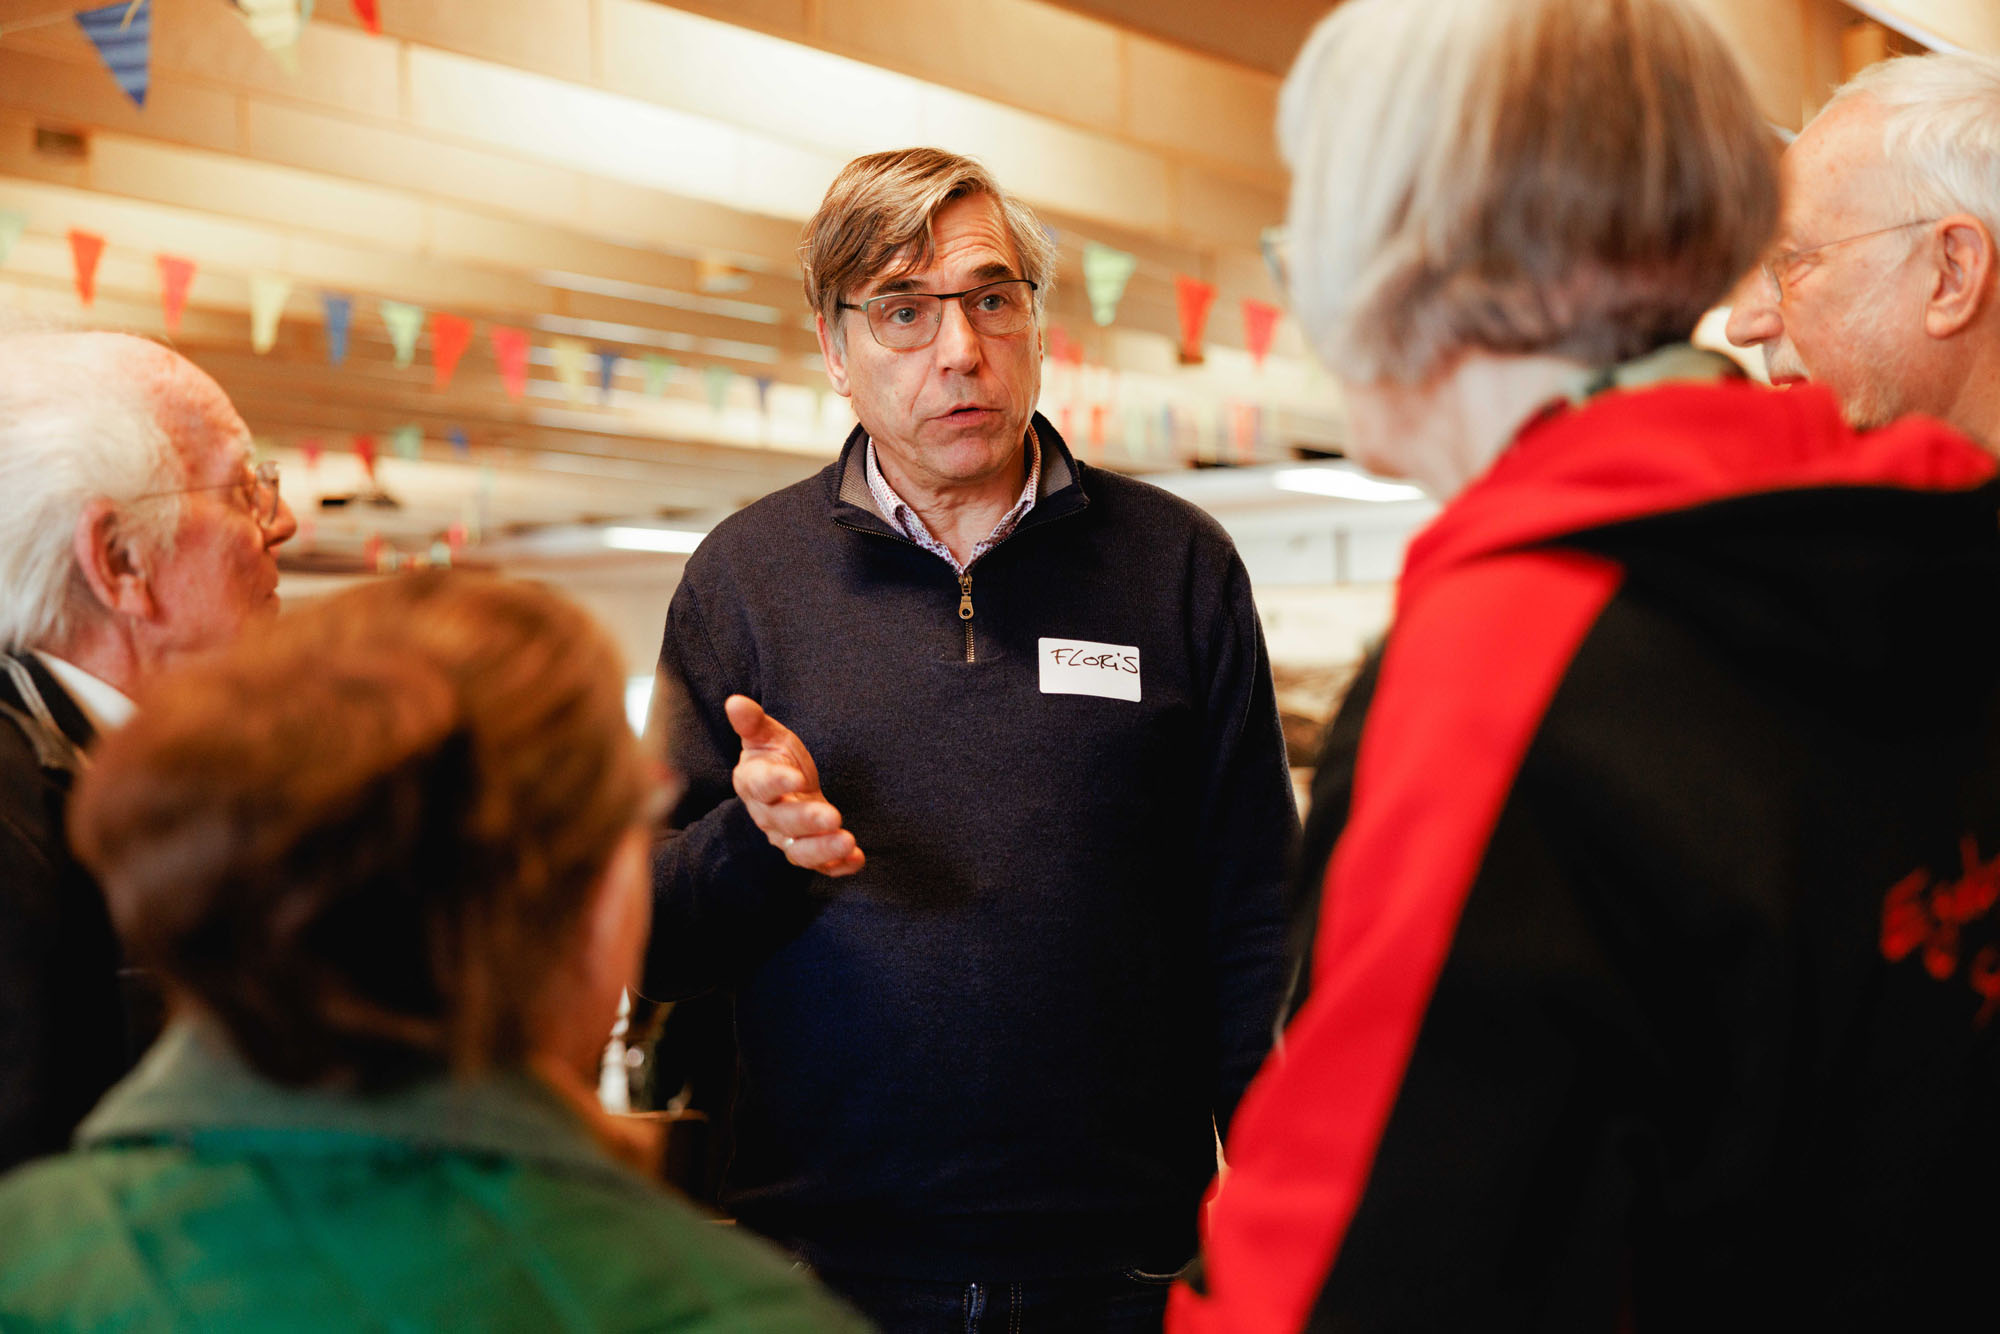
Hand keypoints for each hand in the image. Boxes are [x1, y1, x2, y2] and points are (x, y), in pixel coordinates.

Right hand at [725, 694, 864, 877]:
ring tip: (847, 842)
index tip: (798, 778)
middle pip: (783, 822)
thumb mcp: (765, 735)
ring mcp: (787, 837)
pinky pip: (821, 866)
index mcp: (753, 783)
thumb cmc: (773, 757)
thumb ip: (752, 722)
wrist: (784, 786)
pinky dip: (839, 866)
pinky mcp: (808, 850)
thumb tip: (736, 702)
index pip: (761, 785)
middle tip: (833, 816)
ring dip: (823, 850)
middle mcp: (767, 815)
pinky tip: (857, 859)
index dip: (777, 782)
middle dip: (808, 821)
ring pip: (800, 851)